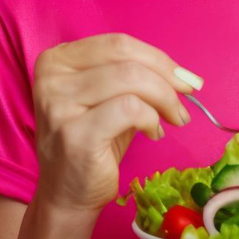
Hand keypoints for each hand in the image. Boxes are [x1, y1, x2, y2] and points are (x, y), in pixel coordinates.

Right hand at [31, 33, 199, 213]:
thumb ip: (134, 77)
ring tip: (172, 118)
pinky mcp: (75, 135)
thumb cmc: (92, 143)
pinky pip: (129, 109)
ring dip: (164, 98)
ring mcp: (58, 105)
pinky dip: (151, 118)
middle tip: (187, 96)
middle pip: (124, 57)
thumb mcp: (108, 100)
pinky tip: (153, 132)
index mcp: (56, 60)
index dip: (158, 58)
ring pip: (129, 79)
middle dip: (166, 76)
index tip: (185, 77)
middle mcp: (51, 77)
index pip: (117, 43)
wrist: (67, 195)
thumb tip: (183, 74)